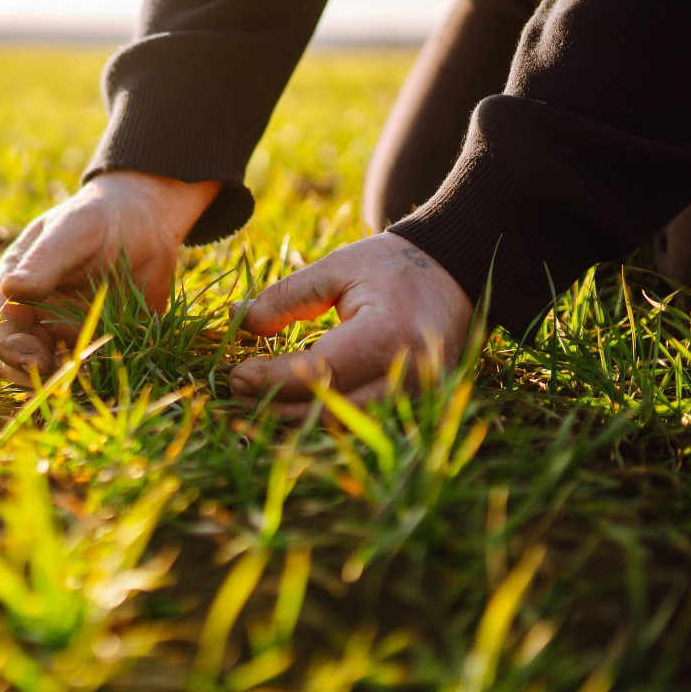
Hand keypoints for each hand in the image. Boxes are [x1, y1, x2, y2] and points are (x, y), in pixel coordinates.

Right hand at [0, 171, 219, 383]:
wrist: (146, 224)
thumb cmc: (97, 218)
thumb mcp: (71, 232)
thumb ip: (44, 262)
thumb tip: (10, 288)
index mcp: (14, 287)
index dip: (10, 348)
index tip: (34, 359)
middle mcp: (32, 316)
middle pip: (15, 359)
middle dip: (29, 374)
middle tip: (57, 375)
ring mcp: (61, 333)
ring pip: (47, 372)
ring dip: (59, 381)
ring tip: (82, 376)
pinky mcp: (93, 344)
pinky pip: (86, 370)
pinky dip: (91, 377)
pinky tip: (106, 372)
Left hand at [228, 232, 474, 410]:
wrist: (454, 272)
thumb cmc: (391, 265)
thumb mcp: (336, 269)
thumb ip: (286, 297)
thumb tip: (236, 320)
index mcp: (390, 335)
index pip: (320, 372)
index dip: (272, 380)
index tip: (236, 375)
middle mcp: (409, 376)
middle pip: (330, 410)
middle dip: (277, 406)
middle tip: (236, 391)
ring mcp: (418, 397)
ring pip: (344, 426)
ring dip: (296, 419)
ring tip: (256, 400)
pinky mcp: (416, 406)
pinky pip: (361, 422)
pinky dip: (322, 418)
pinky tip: (290, 406)